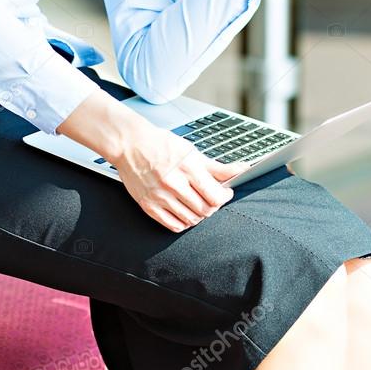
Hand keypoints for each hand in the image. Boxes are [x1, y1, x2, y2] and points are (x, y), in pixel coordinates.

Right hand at [111, 121, 251, 232]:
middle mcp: (173, 183)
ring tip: (199, 204)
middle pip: (205, 210)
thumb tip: (240, 170)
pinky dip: (184, 223)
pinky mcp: (148, 205)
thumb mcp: (190, 151)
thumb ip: (216, 166)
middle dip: (214, 206)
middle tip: (213, 198)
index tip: (225, 193)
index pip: (215, 195)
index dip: (225, 197)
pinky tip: (185, 212)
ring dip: (200, 215)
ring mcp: (159, 196)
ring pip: (191, 220)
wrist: (129, 144)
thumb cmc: (159, 144)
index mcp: (187, 167)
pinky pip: (173, 225)